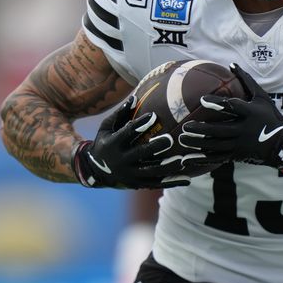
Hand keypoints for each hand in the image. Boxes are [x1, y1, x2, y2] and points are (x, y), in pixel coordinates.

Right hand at [73, 98, 200, 188]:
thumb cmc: (105, 142)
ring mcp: (130, 175)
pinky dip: (171, 182)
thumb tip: (134, 98)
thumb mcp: (106, 127)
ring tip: (182, 161)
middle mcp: (121, 161)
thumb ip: (120, 114)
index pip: (127, 133)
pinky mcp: (137, 184)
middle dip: (155, 147)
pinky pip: (156, 184)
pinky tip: (186, 179)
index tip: (154, 115)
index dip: (139, 124)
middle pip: (140, 154)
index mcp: (113, 145)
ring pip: (151, 172)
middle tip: (170, 139)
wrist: (95, 171)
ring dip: (167, 167)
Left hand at [178, 64, 282, 170]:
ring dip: (198, 144)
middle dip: (202, 130)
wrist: (282, 143)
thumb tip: (232, 64)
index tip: (202, 100)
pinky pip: (217, 158)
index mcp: (250, 113)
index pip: (233, 107)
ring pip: (217, 146)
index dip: (218, 104)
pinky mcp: (237, 155)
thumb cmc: (270, 116)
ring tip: (182, 140)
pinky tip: (188, 159)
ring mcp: (240, 145)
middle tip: (186, 127)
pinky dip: (202, 159)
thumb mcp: (262, 97)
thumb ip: (246, 81)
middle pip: (221, 130)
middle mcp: (245, 130)